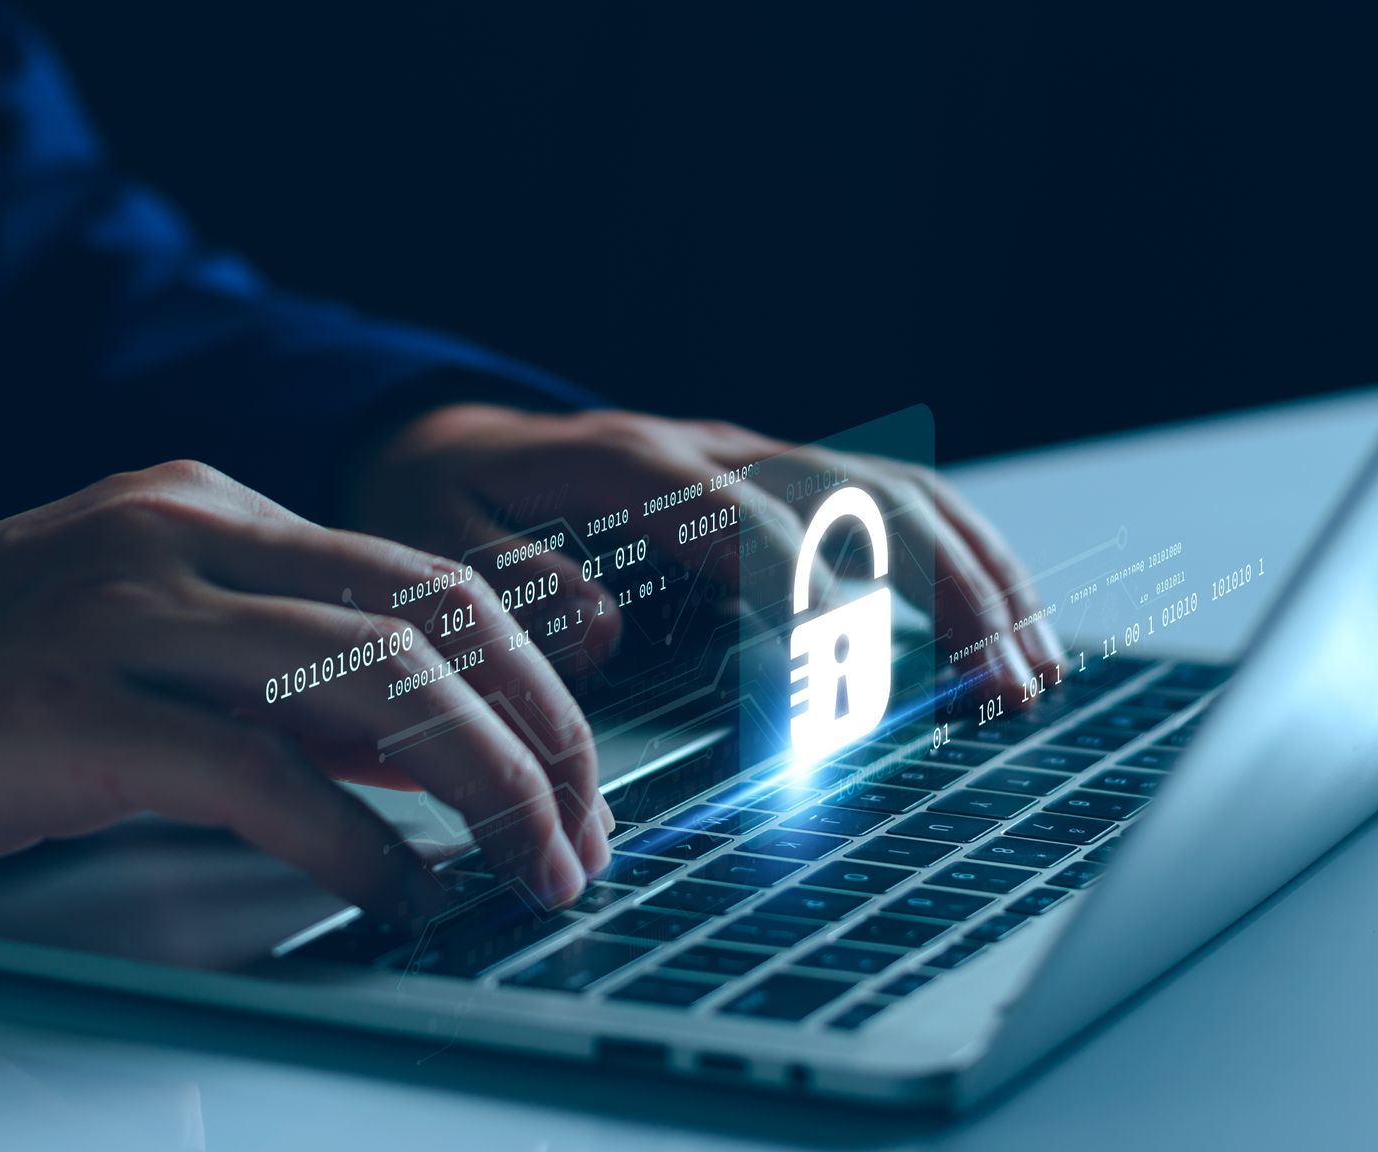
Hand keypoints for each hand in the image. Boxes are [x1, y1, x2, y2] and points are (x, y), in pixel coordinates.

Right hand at [0, 461, 609, 919]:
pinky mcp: (62, 707)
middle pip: (431, 615)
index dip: (530, 683)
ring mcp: (118, 610)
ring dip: (484, 785)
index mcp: (204, 508)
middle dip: (543, 734)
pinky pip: (259, 772)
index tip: (574, 778)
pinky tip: (399, 894)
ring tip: (533, 872)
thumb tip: (421, 746)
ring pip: (371, 678)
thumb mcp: (136, 652)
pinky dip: (355, 841)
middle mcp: (177, 534)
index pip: (424, 580)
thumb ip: (276, 683)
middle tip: (585, 835)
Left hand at [347, 404, 1064, 690]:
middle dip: (942, 586)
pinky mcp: (769, 490)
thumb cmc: (437, 504)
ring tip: (1036, 667)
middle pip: (855, 495)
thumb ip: (506, 583)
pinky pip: (881, 508)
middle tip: (1006, 681)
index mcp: (624, 464)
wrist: (443, 445)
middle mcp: (705, 452)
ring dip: (975, 575)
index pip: (740, 522)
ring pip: (891, 494)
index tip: (843, 683)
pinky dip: (952, 561)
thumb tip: (599, 635)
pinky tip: (1001, 624)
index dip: (799, 596)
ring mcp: (748, 464)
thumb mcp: (430, 540)